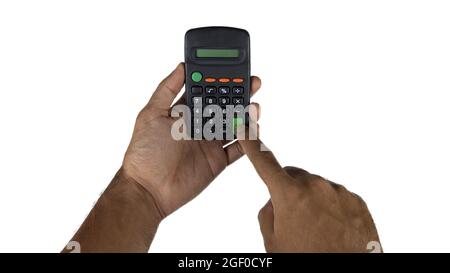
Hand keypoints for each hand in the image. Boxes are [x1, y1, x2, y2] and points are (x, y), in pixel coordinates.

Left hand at [122, 63, 260, 216]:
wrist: (149, 189)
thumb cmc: (145, 152)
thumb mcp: (151, 113)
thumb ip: (167, 89)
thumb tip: (181, 66)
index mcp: (183, 113)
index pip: (206, 92)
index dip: (219, 81)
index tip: (232, 71)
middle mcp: (198, 126)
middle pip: (224, 106)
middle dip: (239, 94)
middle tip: (253, 83)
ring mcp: (209, 143)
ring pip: (234, 125)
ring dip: (246, 115)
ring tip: (255, 106)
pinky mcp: (218, 161)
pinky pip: (239, 149)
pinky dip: (249, 140)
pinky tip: (255, 129)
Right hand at [238, 137, 380, 251]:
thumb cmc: (308, 260)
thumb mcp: (274, 241)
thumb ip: (268, 212)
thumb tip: (275, 200)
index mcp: (290, 195)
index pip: (265, 163)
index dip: (253, 145)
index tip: (247, 130)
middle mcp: (316, 187)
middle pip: (294, 177)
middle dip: (289, 191)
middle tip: (293, 218)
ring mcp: (339, 193)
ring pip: (316, 188)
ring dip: (312, 201)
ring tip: (317, 229)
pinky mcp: (357, 201)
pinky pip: (336, 196)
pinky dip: (331, 208)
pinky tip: (332, 229)